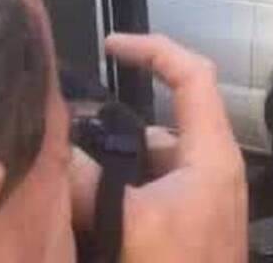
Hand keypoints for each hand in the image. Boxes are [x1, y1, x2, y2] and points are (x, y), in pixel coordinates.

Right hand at [72, 34, 247, 261]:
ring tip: (73, 186)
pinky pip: (145, 197)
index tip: (112, 45)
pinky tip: (88, 218)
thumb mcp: (132, 224)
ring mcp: (198, 200)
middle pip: (158, 126)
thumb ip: (92, 181)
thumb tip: (60, 150)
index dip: (154, 49)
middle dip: (113, 131)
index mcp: (211, 153)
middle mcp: (210, 169)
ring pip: (146, 165)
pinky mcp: (184, 227)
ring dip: (110, 171)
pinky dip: (116, 199)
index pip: (192, 75)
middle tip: (70, 142)